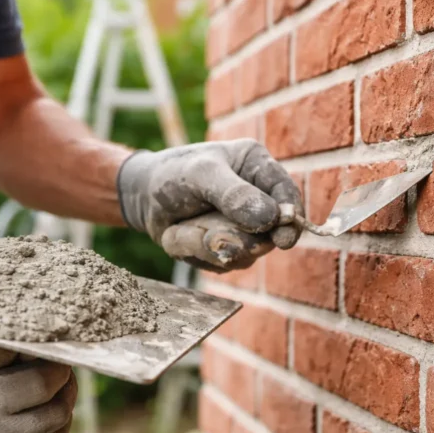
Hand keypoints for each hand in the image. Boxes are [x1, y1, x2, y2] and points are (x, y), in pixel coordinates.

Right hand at [0, 339, 76, 432]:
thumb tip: (29, 340)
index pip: (40, 383)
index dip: (56, 365)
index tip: (55, 355)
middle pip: (55, 409)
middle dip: (64, 384)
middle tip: (59, 370)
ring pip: (58, 430)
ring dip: (62, 406)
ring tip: (53, 389)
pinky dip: (53, 428)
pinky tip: (41, 412)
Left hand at [117, 139, 303, 270]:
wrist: (143, 197)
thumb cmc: (174, 174)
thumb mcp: (201, 175)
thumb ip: (234, 194)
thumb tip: (271, 217)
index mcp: (258, 168)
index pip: (287, 194)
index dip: (290, 219)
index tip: (283, 239)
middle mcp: (259, 200)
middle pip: (270, 234)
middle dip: (236, 238)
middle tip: (207, 235)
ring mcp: (246, 228)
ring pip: (245, 253)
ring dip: (208, 245)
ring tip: (184, 227)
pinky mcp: (230, 249)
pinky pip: (223, 263)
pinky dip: (196, 252)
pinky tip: (182, 235)